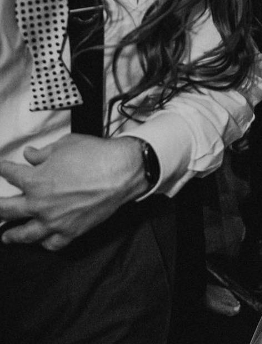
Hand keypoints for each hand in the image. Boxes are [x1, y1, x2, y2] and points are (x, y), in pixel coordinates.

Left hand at [0, 135, 146, 250]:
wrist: (121, 171)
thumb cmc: (96, 156)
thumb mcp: (66, 145)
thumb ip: (43, 152)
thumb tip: (30, 155)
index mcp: (35, 180)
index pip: (10, 174)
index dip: (3, 169)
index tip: (2, 167)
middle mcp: (39, 204)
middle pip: (6, 210)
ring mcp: (54, 221)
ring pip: (24, 234)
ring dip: (11, 234)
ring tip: (6, 236)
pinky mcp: (70, 231)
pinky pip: (51, 244)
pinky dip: (44, 243)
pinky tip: (42, 241)